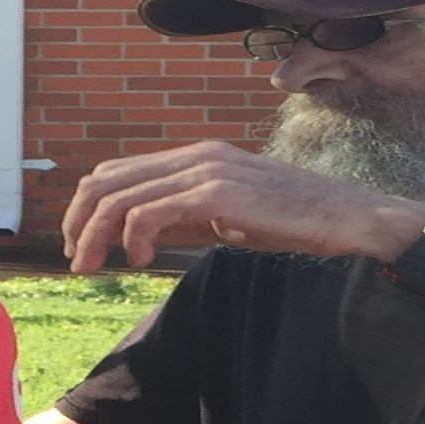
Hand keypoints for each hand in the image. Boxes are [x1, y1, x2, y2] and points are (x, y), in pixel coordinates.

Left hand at [60, 141, 424, 273]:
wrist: (348, 219)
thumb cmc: (295, 222)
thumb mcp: (228, 218)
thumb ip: (185, 217)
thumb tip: (140, 232)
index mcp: (196, 158)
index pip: (117, 172)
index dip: (87, 209)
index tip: (81, 247)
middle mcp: (197, 156)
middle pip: (108, 181)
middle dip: (80, 223)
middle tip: (77, 263)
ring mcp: (208, 170)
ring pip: (122, 197)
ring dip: (97, 235)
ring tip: (95, 267)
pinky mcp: (218, 192)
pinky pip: (152, 211)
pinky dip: (135, 238)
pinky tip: (143, 262)